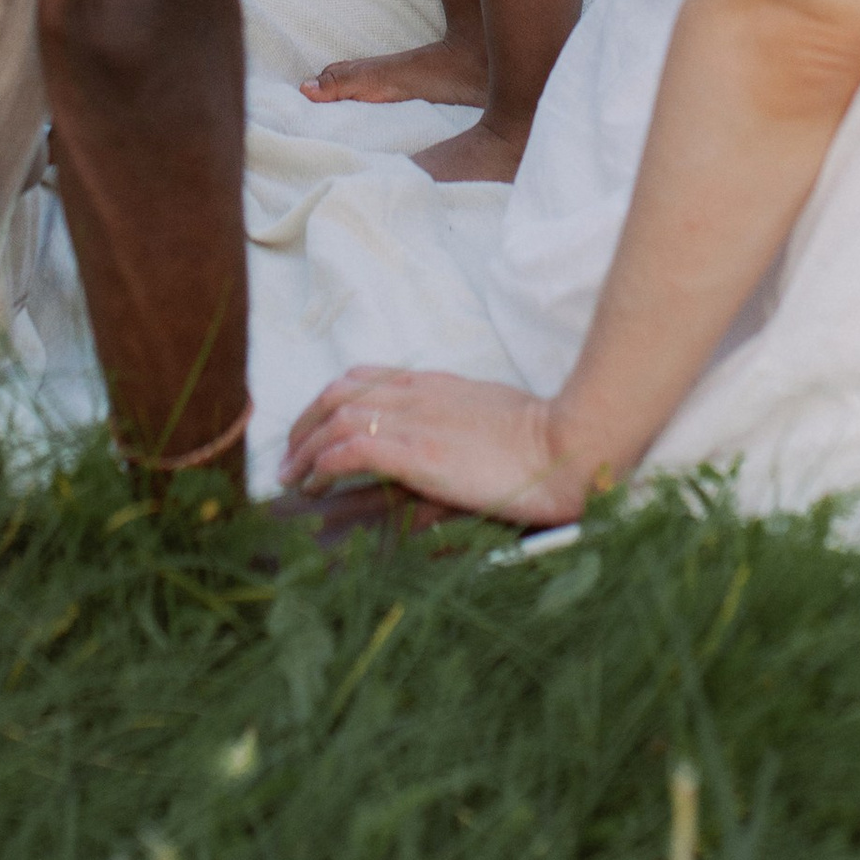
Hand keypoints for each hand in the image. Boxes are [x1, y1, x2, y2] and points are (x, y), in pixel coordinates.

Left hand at [282, 365, 596, 522]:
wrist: (569, 444)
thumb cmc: (545, 439)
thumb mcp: (494, 419)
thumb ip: (461, 426)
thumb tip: (439, 453)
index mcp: (436, 386)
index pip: (364, 377)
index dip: (329, 400)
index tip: (315, 427)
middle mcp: (418, 394)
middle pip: (339, 391)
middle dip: (305, 422)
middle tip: (290, 456)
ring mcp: (416, 420)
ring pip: (336, 417)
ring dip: (306, 447)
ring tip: (293, 476)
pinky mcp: (417, 451)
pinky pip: (351, 448)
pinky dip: (324, 463)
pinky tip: (316, 483)